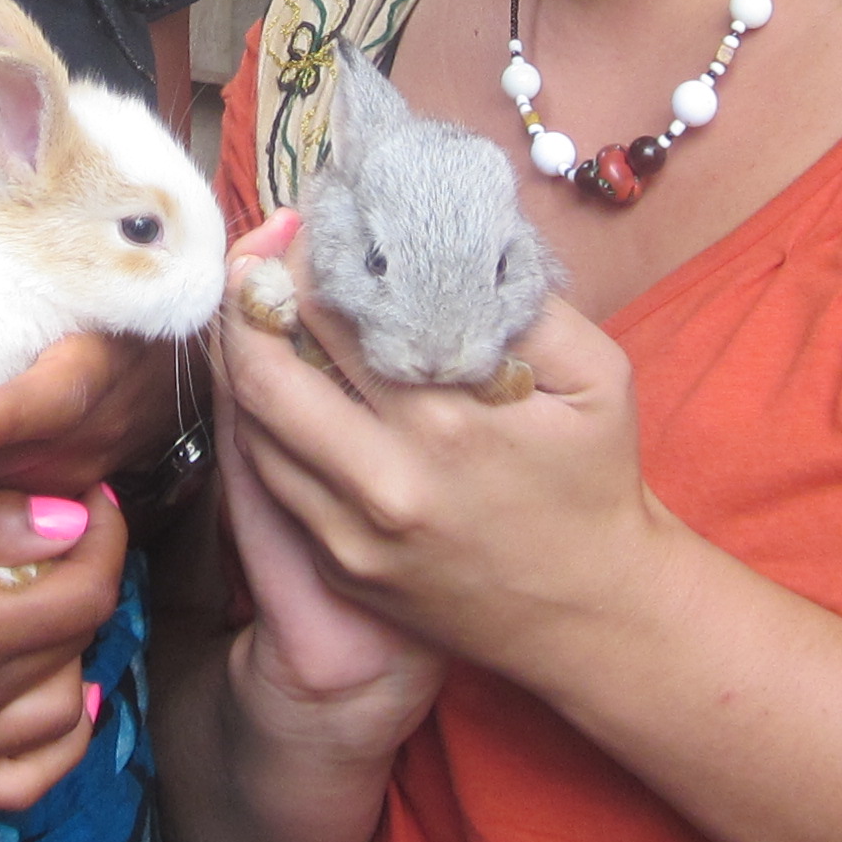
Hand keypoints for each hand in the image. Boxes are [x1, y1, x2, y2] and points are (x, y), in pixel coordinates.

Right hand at [0, 477, 126, 812]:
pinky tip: (41, 696)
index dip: (103, 538)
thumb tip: (70, 522)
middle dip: (87, 586)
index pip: (80, 598)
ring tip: (46, 602)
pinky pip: (12, 788)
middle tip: (64, 532)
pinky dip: (47, 746)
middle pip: (74, 654)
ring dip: (72, 658)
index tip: (89, 497)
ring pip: (58, 724)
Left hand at [216, 221, 675, 687]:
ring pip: (251, 429)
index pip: (334, 317)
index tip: (307, 226)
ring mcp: (350, 533)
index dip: (305, 260)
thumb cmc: (595, 484)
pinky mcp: (337, 565)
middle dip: (248, 302)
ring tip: (256, 310)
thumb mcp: (597, 379)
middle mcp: (382, 481)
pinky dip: (261, 422)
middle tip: (257, 260)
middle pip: (264, 373)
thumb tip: (459, 241)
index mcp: (445, 423)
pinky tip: (277, 382)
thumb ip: (528, 305)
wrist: (591, 615)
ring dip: (243, 361)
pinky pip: (271, 480)